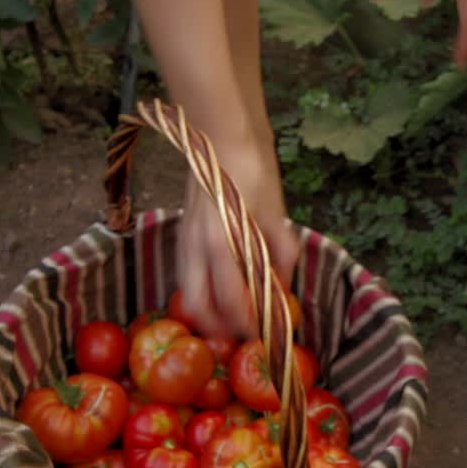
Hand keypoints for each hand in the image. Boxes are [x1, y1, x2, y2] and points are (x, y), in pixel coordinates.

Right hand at [177, 139, 298, 338]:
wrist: (223, 137)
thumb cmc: (253, 171)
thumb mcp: (277, 213)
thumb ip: (282, 251)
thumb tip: (284, 284)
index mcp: (221, 244)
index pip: (230, 301)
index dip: (246, 322)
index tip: (263, 330)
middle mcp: (195, 248)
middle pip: (197, 307)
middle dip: (218, 326)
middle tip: (243, 329)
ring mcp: (183, 242)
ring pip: (188, 293)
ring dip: (208, 309)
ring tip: (234, 312)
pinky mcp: (182, 235)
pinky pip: (187, 275)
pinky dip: (202, 289)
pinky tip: (223, 285)